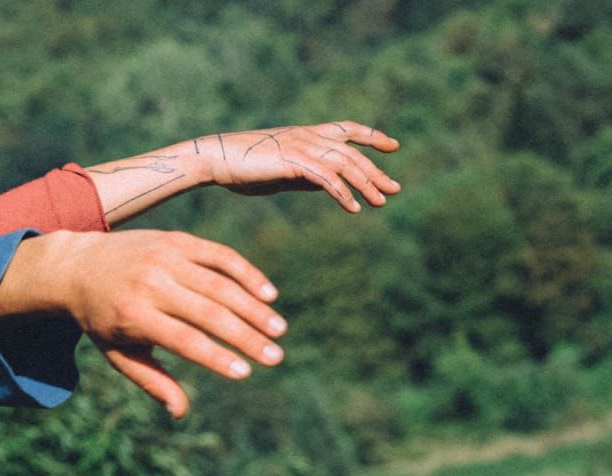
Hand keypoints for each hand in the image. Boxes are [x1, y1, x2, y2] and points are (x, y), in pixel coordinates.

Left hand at [0, 229, 285, 418]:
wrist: (79, 266)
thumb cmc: (103, 320)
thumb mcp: (118, 354)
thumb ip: (151, 381)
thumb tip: (180, 412)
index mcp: (134, 316)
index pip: (184, 340)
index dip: (216, 357)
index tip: (245, 373)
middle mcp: (150, 284)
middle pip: (209, 313)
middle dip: (246, 337)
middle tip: (275, 357)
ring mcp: (165, 258)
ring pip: (220, 283)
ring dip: (254, 308)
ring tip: (278, 331)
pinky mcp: (177, 240)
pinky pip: (219, 255)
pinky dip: (246, 273)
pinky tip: (268, 294)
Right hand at [196, 122, 400, 212]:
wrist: (217, 159)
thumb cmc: (242, 167)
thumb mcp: (281, 173)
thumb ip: (305, 176)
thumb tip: (326, 186)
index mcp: (307, 135)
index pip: (348, 130)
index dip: (372, 137)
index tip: (393, 146)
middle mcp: (310, 137)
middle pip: (353, 153)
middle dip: (376, 172)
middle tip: (395, 190)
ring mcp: (303, 147)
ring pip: (345, 165)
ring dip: (365, 185)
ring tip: (381, 202)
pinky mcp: (295, 162)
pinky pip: (327, 179)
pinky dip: (342, 194)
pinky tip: (354, 208)